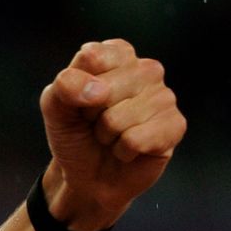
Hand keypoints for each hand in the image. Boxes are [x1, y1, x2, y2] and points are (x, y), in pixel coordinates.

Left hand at [39, 38, 185, 230]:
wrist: (90, 175)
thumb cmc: (76, 133)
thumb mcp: (55, 107)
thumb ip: (65, 86)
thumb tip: (99, 90)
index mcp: (117, 55)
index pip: (92, 57)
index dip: (75, 88)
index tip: (79, 101)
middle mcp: (146, 69)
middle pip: (105, 89)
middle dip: (90, 115)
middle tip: (96, 123)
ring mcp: (164, 96)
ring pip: (117, 118)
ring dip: (106, 136)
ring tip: (112, 137)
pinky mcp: (175, 125)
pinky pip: (135, 139)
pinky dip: (122, 151)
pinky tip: (128, 150)